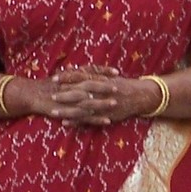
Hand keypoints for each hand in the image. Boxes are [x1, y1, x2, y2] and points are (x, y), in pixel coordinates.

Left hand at [37, 67, 154, 128]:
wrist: (139, 96)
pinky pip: (88, 120)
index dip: (67, 78)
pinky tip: (65, 123)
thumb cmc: (120, 84)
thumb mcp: (105, 75)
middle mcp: (101, 92)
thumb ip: (87, 73)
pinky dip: (77, 121)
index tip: (54, 78)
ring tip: (53, 111)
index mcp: (100, 79)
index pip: (81, 77)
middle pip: (80, 93)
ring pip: (82, 108)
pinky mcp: (104, 115)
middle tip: (51, 96)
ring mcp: (102, 104)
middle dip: (65, 95)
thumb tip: (68, 68)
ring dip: (67, 110)